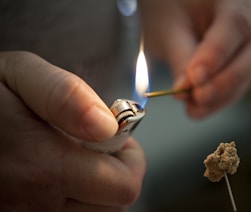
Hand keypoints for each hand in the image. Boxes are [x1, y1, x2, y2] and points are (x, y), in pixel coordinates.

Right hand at [0, 51, 145, 210]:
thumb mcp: (20, 75)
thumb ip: (66, 95)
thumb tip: (107, 125)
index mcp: (43, 166)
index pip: (124, 186)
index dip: (131, 159)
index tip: (118, 138)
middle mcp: (35, 205)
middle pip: (112, 206)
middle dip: (116, 174)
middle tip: (96, 149)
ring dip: (95, 190)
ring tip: (75, 161)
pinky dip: (74, 200)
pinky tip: (57, 178)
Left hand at [140, 0, 250, 118]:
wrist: (176, 7)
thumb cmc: (170, 8)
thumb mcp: (168, 29)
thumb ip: (180, 58)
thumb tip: (186, 92)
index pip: (235, 23)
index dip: (217, 54)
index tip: (195, 79)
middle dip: (225, 80)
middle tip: (198, 98)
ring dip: (225, 94)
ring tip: (196, 109)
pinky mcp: (249, 55)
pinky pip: (244, 78)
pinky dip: (224, 95)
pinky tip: (203, 106)